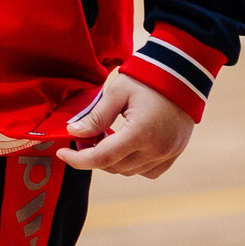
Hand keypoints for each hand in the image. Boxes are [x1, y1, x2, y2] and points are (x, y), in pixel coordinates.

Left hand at [56, 69, 193, 178]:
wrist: (183, 74)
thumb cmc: (148, 79)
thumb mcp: (117, 93)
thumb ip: (96, 117)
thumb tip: (74, 133)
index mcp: (140, 133)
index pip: (102, 158)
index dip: (78, 160)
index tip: (61, 154)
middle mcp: (156, 149)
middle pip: (114, 167)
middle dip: (93, 156)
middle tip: (83, 138)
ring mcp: (168, 153)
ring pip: (130, 171)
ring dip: (112, 161)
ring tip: (104, 138)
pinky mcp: (174, 153)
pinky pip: (148, 171)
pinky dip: (132, 164)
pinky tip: (125, 147)